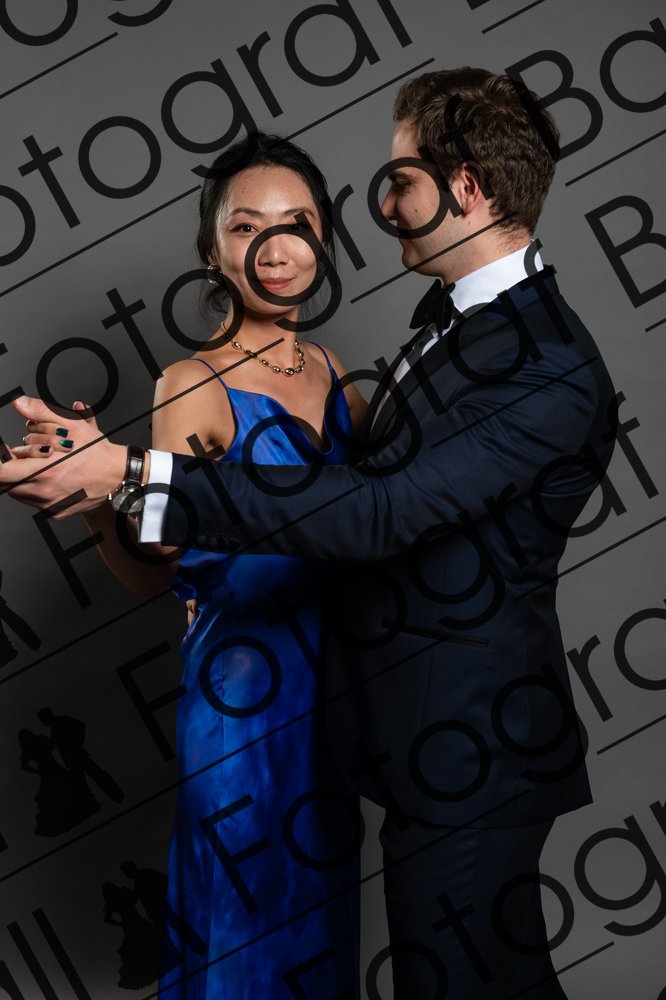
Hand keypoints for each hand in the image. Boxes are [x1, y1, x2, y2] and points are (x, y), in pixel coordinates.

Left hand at [0, 397, 130, 518]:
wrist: (118, 476)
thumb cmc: (96, 451)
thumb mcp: (72, 425)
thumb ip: (41, 412)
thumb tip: (20, 403)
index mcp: (45, 471)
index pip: (2, 471)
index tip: (3, 451)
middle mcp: (45, 492)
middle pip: (7, 481)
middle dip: (13, 465)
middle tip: (30, 454)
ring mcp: (50, 505)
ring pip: (18, 491)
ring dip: (22, 477)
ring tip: (43, 464)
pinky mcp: (55, 513)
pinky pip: (34, 502)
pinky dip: (36, 489)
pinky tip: (52, 478)